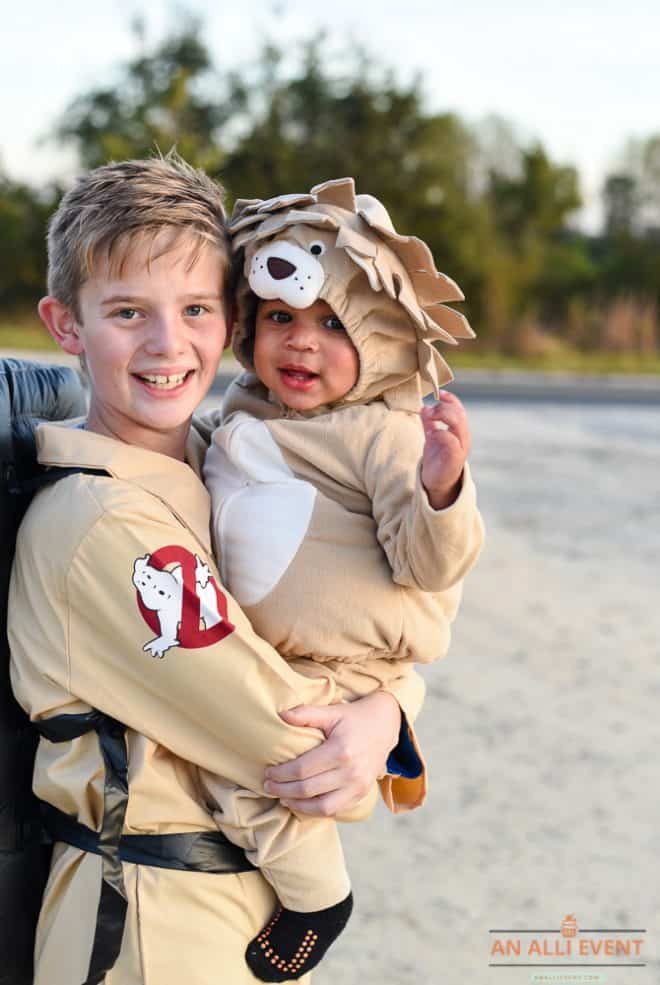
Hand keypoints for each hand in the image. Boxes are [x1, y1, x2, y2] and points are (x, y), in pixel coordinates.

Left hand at [263, 691, 400, 816]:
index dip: (281, 774)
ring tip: (282, 798)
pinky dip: (315, 811)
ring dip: (297, 805)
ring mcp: (358, 786)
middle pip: (308, 789)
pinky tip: (301, 804)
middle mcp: (351, 772)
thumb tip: (281, 714)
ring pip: (321, 807)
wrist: (385, 726)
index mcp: (341, 750)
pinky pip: (335, 810)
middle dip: (283, 790)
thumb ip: (306, 714)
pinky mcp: (362, 794)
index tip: (268, 773)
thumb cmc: (354, 718)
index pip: (302, 769)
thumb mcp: (331, 712)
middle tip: (268, 787)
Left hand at [420, 391, 470, 508]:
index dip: (451, 399)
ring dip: (442, 416)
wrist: (437, 483)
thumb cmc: (436, 459)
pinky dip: (440, 433)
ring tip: (430, 417)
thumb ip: (429, 423)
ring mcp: (461, 448)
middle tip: (430, 409)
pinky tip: (431, 434)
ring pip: (458, 424)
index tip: (439, 393)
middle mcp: (463, 438)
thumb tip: (424, 407)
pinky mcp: (455, 459)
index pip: (460, 410)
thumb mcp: (432, 438)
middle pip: (460, 414)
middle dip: (444, 407)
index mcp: (459, 432)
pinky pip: (451, 441)